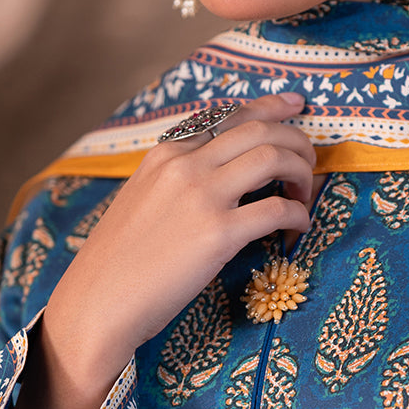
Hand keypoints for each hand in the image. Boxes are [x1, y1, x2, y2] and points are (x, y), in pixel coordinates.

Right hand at [0, 92, 315, 408]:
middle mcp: (184, 165)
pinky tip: (299, 228)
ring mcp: (202, 197)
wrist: (97, 303)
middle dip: (297, 140)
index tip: (297, 105)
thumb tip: (221, 175)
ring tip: (307, 193)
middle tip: (311, 162)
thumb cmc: (119, 263)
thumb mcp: (142, 201)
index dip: (270, 108)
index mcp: (165, 154)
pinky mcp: (217, 234)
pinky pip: (278, 209)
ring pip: (274, 157)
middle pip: (259, 130)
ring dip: (303, 171)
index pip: (229, 116)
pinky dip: (299, 214)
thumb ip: (177, 180)